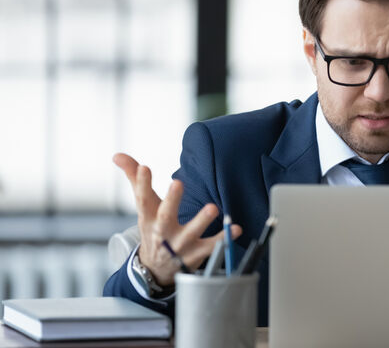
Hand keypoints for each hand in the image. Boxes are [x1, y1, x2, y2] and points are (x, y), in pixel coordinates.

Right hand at [113, 153, 241, 285]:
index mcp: (148, 218)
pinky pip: (211, 247)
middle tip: (178, 182)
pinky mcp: (195, 254)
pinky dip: (224, 239)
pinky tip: (235, 228)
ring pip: (191, 232)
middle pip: (165, 216)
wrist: (156, 269)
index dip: (142, 184)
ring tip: (213, 207)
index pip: (143, 199)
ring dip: (201, 220)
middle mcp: (162, 232)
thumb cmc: (153, 228)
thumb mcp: (144, 207)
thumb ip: (134, 179)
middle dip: (171, 200)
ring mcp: (179, 244)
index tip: (145, 167)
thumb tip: (117, 155)